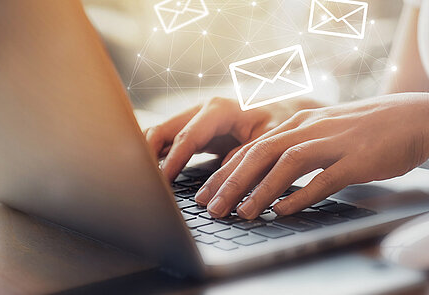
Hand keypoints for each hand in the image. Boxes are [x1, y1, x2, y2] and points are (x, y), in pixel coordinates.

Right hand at [144, 97, 323, 180]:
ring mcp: (196, 120)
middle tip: (141, 181)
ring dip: (149, 156)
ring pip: (161, 135)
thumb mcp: (270, 139)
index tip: (162, 182)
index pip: (187, 136)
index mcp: (220, 109)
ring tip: (141, 181)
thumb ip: (247, 156)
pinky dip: (158, 157)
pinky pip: (169, 142)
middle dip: (148, 154)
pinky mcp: (196, 131)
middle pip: (163, 130)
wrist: (287, 110)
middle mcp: (203, 110)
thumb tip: (224, 179)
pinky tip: (152, 177)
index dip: (173, 160)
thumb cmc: (281, 122)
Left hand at [196, 93, 428, 218]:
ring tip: (242, 213)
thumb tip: (268, 177)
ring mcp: (333, 142)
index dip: (225, 171)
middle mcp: (311, 128)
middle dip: (232, 181)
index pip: (252, 146)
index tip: (205, 193)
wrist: (413, 120)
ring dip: (260, 190)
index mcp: (299, 121)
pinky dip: (299, 196)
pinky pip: (322, 179)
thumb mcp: (325, 131)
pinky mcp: (356, 159)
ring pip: (286, 164)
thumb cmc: (366, 130)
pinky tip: (282, 211)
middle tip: (212, 207)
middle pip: (261, 153)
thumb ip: (297, 147)